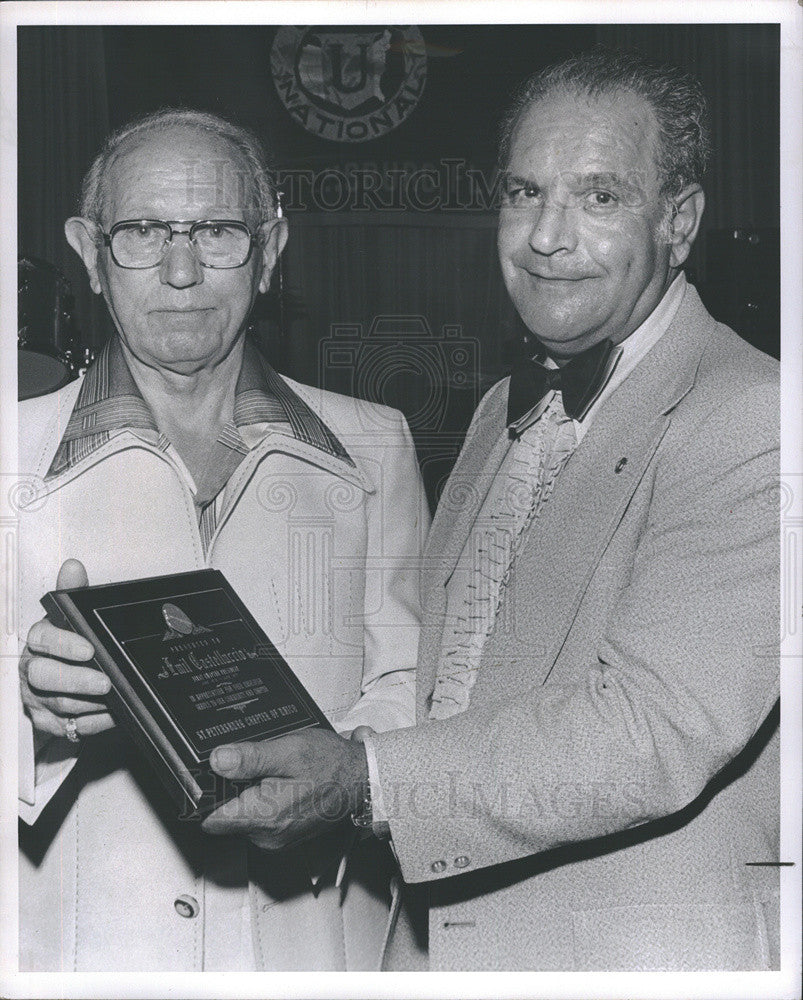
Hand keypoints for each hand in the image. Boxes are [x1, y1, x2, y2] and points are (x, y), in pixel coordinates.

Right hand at [19, 559, 113, 740]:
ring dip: (91, 703)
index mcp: (38, 641)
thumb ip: (72, 592)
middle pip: (45, 677)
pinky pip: (72, 728)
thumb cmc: (67, 642)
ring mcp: (38, 699)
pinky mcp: (49, 723)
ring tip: (116, 696)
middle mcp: (32, 670)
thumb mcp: (70, 615)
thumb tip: (73, 567)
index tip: (88, 649)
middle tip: (105, 682)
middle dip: (78, 681)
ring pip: (61, 705)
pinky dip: (95, 722)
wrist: (58, 677)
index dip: (64, 646)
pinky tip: (113, 713)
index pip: (42, 641)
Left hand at [201, 729, 368, 850]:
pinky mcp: (281, 836)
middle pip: (223, 817)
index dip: (203, 797)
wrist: (361, 781)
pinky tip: (275, 783)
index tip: (205, 779)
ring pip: (240, 818)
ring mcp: (274, 839)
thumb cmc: (332, 766)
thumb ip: (251, 757)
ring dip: (245, 795)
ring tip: (265, 772)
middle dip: (227, 792)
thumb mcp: (290, 750)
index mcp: (265, 815)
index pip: (210, 819)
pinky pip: (256, 821)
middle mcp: (266, 836)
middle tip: (246, 766)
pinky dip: (260, 802)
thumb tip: (217, 760)